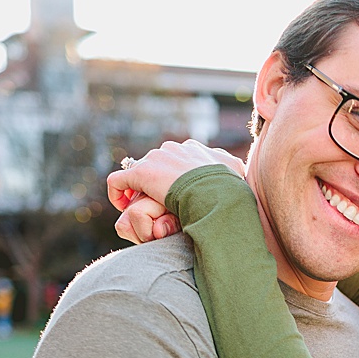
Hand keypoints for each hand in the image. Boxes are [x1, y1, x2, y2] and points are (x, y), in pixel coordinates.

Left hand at [107, 140, 246, 242]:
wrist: (216, 193)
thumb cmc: (230, 190)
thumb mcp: (238, 176)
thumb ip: (235, 172)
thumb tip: (242, 171)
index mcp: (193, 149)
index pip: (175, 158)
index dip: (171, 176)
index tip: (173, 194)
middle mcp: (173, 149)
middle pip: (155, 163)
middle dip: (153, 182)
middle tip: (154, 204)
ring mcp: (156, 159)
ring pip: (138, 172)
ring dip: (137, 190)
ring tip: (138, 208)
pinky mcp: (141, 174)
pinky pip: (118, 181)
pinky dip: (117, 193)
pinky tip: (122, 207)